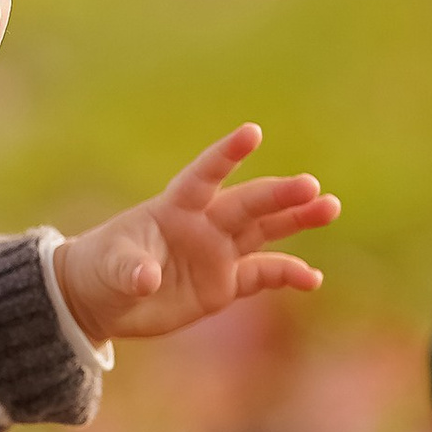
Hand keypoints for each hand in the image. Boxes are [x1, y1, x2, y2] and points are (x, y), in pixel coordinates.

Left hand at [54, 125, 338, 345]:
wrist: (103, 299)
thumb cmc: (101, 269)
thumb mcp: (110, 269)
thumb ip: (129, 270)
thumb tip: (147, 277)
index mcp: (174, 208)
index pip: (205, 175)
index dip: (226, 155)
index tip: (252, 133)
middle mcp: (203, 224)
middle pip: (247, 204)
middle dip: (278, 195)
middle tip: (311, 187)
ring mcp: (217, 252)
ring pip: (265, 230)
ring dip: (296, 219)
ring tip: (330, 207)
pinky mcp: (224, 284)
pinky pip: (263, 274)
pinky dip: (288, 274)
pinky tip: (313, 278)